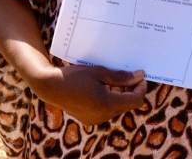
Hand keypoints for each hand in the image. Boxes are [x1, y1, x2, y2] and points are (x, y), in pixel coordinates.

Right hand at [30, 64, 146, 124]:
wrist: (51, 86)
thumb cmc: (74, 76)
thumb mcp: (99, 72)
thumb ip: (121, 77)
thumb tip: (139, 77)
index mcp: (108, 104)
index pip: (135, 100)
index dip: (141, 88)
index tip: (141, 76)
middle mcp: (104, 115)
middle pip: (127, 104)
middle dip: (130, 90)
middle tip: (127, 75)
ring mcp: (96, 119)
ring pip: (117, 107)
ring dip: (119, 95)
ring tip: (112, 80)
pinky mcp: (90, 119)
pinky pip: (106, 110)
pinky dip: (109, 100)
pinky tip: (101, 88)